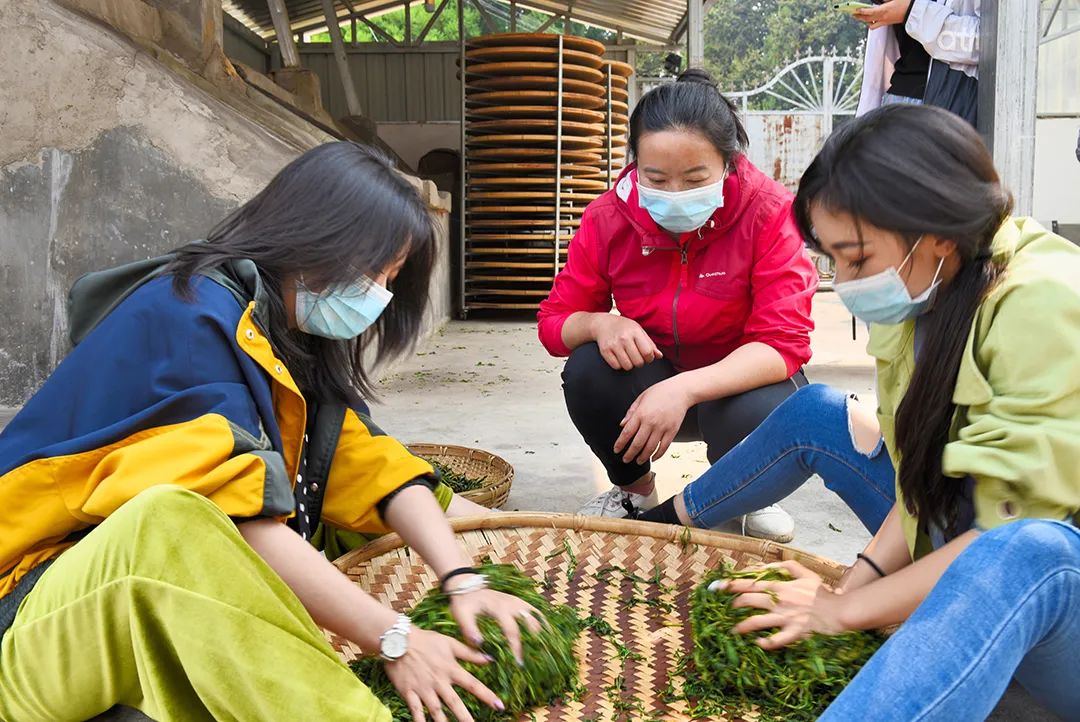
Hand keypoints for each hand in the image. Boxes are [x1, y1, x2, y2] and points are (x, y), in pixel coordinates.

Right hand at [383, 627, 503, 721]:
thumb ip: (469, 653)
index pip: (473, 684)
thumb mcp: (449, 643)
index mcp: (451, 669)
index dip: (487, 695)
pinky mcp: (409, 693)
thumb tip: (489, 659)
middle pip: (455, 703)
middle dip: (466, 718)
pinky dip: (420, 721)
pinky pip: (416, 711)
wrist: (398, 640)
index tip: (499, 706)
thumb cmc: (425, 640)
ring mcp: (424, 689)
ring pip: (437, 711)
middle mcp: (439, 682)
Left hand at [449, 586, 542, 665]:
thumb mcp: (461, 615)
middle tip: (537, 662)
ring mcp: (518, 602)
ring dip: (542, 633)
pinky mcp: (520, 602)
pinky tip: (548, 636)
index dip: (517, 647)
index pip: (512, 630)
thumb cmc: (464, 603)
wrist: (468, 586)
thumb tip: (480, 645)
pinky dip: (543, 623)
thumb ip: (469, 630)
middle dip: (534, 643)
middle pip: (530, 624)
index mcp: (499, 608)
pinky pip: (536, 612)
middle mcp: (513, 604)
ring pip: (537, 617)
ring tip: (545, 651)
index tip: (519, 663)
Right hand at [591, 314, 662, 369]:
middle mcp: (624, 338)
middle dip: (639, 362)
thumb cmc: (624, 328)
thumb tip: (659, 356)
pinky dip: (619, 365)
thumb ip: (650, 344)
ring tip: (628, 357)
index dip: (649, 358)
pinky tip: (619, 357)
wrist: (603, 324)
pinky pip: (616, 366)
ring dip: (629, 364)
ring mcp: (614, 345)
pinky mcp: (605, 351)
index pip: (647, 352)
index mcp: (635, 332)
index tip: (647, 356)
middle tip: (636, 357)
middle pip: (638, 362)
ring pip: (627, 366)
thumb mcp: (638, 331)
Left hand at [614, 378, 692, 463]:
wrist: (681, 390)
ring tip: (638, 461)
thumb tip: (622, 425)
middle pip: (637, 443)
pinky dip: (658, 455)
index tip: (616, 450)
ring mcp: (662, 428)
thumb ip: (631, 412)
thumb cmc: (660, 392)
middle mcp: (650, 422)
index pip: (627, 433)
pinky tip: (653, 458)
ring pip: (650, 448)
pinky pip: (664, 447)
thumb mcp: (641, 397)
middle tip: (625, 460)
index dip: (620, 443)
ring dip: (643, 457)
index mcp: (641, 414)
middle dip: (630, 454)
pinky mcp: (672, 431)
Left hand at [711, 561, 846, 648]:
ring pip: (755, 622)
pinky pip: (774, 641)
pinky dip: (764, 643)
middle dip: (733, 606)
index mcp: (779, 586)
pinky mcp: (793, 633)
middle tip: (727, 610)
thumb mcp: (803, 572)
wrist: (839, 610)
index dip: (730, 584)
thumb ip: (783, 566)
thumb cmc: (820, 592)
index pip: (749, 583)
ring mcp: (785, 618)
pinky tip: (757, 643)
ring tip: (733, 631)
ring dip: (741, 627)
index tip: (716, 587)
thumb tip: (763, 566)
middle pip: (747, 601)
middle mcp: (778, 601)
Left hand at [854, 0, 911, 28]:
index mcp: (884, 10)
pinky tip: (870, 20)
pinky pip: (876, 25)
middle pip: (867, 18)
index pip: (869, 12)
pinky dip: (871, 23)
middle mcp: (883, 17)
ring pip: (871, 23)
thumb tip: (881, 0)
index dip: (861, 11)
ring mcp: (885, 21)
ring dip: (864, 20)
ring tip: (859, 17)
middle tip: (853, 14)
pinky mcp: (888, 23)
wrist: (914, 12)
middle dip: (859, 16)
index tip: (855, 10)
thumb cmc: (906, 4)